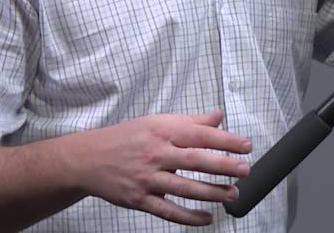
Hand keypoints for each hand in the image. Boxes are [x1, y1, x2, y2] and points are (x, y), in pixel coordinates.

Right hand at [70, 109, 251, 225]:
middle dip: (223, 166)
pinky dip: (188, 217)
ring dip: (211, 193)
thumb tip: (219, 116)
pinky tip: (206, 217)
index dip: (226, 140)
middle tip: (245, 170)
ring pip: (184, 188)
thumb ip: (191, 121)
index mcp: (162, 131)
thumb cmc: (126, 138)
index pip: (200, 135)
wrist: (87, 159)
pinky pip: (167, 211)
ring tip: (233, 194)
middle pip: (195, 160)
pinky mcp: (139, 199)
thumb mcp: (157, 121)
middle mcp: (155, 154)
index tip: (246, 146)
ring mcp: (146, 178)